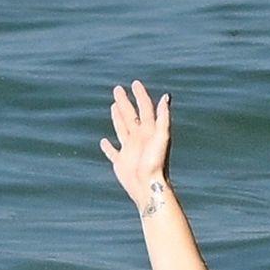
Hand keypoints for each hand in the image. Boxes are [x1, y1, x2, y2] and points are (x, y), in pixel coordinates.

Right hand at [101, 79, 171, 210]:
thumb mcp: (162, 137)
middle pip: (131, 116)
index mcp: (149, 131)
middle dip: (125, 102)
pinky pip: (112, 152)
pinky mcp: (121, 162)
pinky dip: (107, 147)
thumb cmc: (156, 162)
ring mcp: (130, 150)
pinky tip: (103, 141)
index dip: (140, 95)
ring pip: (122, 129)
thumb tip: (166, 97)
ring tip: (114, 106)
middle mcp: (140, 138)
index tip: (135, 83)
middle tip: (117, 89)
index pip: (145, 109)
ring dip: (118, 117)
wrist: (149, 186)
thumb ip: (163, 117)